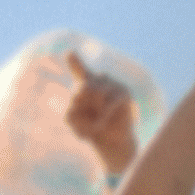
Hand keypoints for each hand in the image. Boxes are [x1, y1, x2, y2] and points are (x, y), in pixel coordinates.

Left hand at [62, 50, 138, 180]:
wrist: (110, 142)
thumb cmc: (91, 129)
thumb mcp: (72, 120)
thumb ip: (70, 108)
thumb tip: (81, 98)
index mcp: (87, 85)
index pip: (80, 70)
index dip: (75, 62)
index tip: (69, 52)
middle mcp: (101, 81)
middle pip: (82, 87)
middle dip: (79, 106)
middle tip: (84, 119)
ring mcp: (114, 85)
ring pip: (94, 92)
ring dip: (90, 112)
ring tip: (94, 125)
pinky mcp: (125, 93)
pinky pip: (107, 103)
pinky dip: (100, 118)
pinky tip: (100, 126)